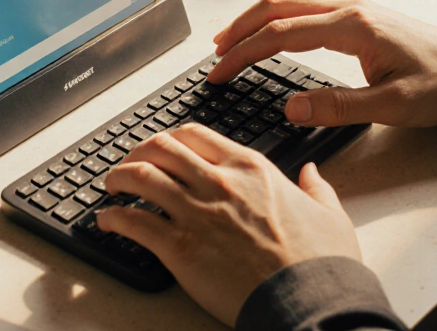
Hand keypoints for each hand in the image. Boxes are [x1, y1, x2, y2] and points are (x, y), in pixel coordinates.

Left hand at [97, 124, 360, 326]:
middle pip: (161, 148)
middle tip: (130, 162)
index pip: (195, 135)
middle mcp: (219, 182)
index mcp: (251, 168)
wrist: (309, 301)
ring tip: (111, 186)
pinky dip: (113, 218)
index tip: (162, 147)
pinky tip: (107, 221)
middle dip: (138, 151)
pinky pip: (133, 222)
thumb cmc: (321, 263)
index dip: (170, 138)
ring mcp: (197, 213)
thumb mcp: (329, 214)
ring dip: (119, 177)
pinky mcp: (180, 248)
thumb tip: (311, 173)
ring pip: (140, 177)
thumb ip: (316, 188)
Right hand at [207, 0, 436, 127]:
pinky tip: (266, 35)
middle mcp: (348, 9)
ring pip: (288, 3)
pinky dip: (274, 20)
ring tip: (228, 44)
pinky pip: (303, 9)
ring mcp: (351, 8)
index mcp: (352, 26)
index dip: (244, 53)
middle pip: (276, 7)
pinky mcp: (355, 16)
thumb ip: (339, 107)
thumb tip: (291, 109)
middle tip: (214, 57)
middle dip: (239, 30)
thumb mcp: (393, 106)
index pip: (281, 34)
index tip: (220, 72)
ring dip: (254, 21)